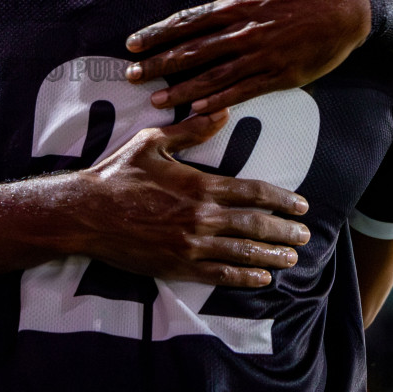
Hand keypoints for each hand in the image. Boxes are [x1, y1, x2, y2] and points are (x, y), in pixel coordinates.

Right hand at [73, 111, 310, 287]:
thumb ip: (191, 130)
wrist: (86, 213)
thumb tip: (222, 112)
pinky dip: (244, 278)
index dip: (281, 199)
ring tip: (291, 259)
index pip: (253, 192)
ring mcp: (190, 245)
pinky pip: (219, 275)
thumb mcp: (152, 143)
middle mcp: (201, 218)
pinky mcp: (177, 266)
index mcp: (200, 186)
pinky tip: (261, 279)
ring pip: (243, 253)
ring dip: (272, 256)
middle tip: (305, 235)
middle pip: (255, 225)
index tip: (301, 205)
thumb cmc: (118, 174)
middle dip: (284, 231)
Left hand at [123, 0, 370, 113]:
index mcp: (238, 4)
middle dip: (159, 64)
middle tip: (132, 76)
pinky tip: (198, 110)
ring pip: (213, 76)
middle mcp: (245, 31)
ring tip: (157, 99)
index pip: (187, 21)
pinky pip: (244, 91)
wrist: (350, 3)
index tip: (134, 44)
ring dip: (182, 89)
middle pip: (192, 51)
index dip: (157, 34)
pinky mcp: (281, 76)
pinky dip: (220, 101)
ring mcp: (262, 56)